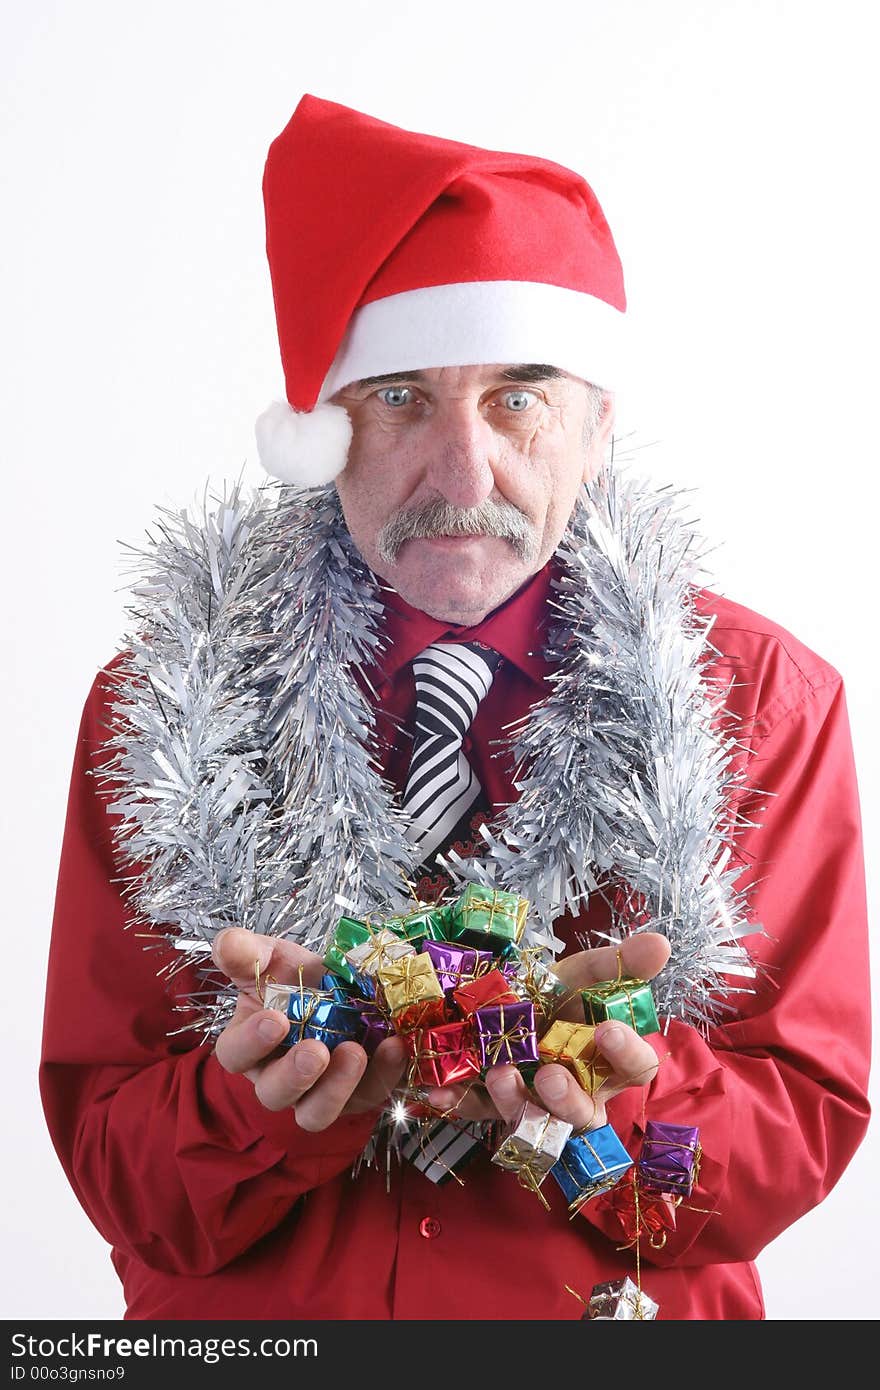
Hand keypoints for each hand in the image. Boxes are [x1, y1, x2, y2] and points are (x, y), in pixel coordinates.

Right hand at [211, 927, 407, 1130]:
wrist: (346, 984)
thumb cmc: (299, 978)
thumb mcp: (274, 957)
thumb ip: (248, 952)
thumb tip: (226, 942)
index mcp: (250, 1045)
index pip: (235, 1055)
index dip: (251, 1043)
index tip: (275, 1019)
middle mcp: (278, 1077)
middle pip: (274, 1094)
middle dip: (295, 1075)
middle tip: (315, 1050)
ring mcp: (318, 1092)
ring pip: (315, 1113)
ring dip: (335, 1089)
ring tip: (354, 1052)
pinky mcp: (358, 1095)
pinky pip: (367, 1097)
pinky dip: (383, 1074)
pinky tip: (393, 1046)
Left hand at [423, 932, 670, 1130]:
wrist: (501, 1000)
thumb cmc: (553, 997)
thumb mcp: (579, 974)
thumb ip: (615, 964)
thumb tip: (661, 942)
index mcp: (606, 1060)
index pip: (636, 1068)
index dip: (627, 1054)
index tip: (609, 1031)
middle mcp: (577, 1092)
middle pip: (586, 1114)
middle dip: (568, 1099)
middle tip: (549, 1075)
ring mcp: (533, 1104)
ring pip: (534, 1120)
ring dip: (515, 1103)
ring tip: (497, 1074)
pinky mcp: (490, 1106)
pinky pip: (475, 1113)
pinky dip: (456, 1104)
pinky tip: (438, 1094)